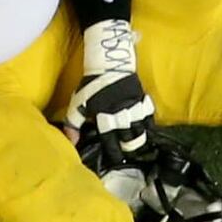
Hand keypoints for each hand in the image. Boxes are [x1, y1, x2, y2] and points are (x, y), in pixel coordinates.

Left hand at [68, 19, 155, 164]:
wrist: (109, 63)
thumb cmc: (91, 86)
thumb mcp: (77, 104)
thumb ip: (73, 124)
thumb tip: (72, 142)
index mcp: (104, 117)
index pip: (110, 141)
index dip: (113, 152)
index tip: (115, 158)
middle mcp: (121, 115)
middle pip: (130, 139)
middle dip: (129, 148)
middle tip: (128, 152)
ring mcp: (134, 107)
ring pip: (142, 130)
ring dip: (140, 139)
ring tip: (138, 143)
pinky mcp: (142, 99)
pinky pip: (149, 116)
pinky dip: (149, 124)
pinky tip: (147, 129)